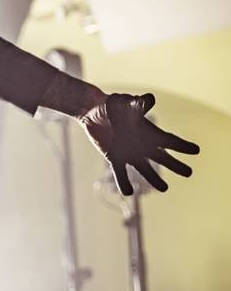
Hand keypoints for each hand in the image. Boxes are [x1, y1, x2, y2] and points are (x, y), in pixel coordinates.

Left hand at [79, 92, 199, 194]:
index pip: (169, 140)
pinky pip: (121, 173)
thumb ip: (137, 104)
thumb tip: (150, 98)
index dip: (182, 145)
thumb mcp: (125, 103)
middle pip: (163, 157)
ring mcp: (130, 153)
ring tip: (164, 188)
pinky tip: (128, 192)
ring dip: (154, 179)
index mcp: (149, 132)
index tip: (196, 150)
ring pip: (145, 169)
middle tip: (189, 173)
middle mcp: (143, 145)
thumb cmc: (113, 105)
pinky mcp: (115, 158)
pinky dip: (124, 182)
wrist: (94, 112)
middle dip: (176, 165)